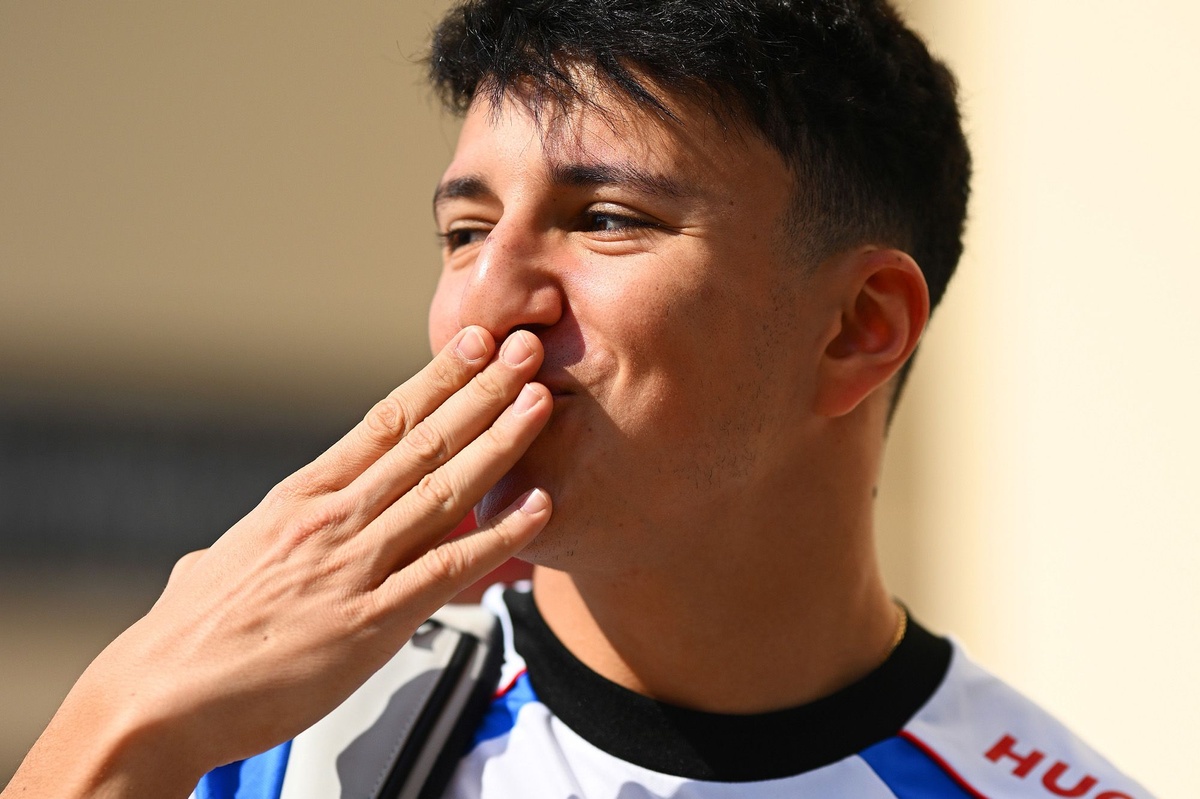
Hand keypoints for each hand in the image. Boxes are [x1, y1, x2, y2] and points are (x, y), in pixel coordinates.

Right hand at [4, 326, 552, 797]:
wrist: (158, 699)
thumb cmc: (186, 635)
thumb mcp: (221, 565)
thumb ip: (250, 549)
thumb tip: (217, 552)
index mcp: (300, 498)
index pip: (383, 423)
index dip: (437, 380)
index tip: (475, 346)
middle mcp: (333, 519)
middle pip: (423, 442)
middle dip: (482, 391)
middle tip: (526, 349)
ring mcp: (355, 566)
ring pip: (444, 490)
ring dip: (500, 443)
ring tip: (540, 402)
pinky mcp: (372, 621)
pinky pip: (449, 570)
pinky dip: (499, 538)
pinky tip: (538, 509)